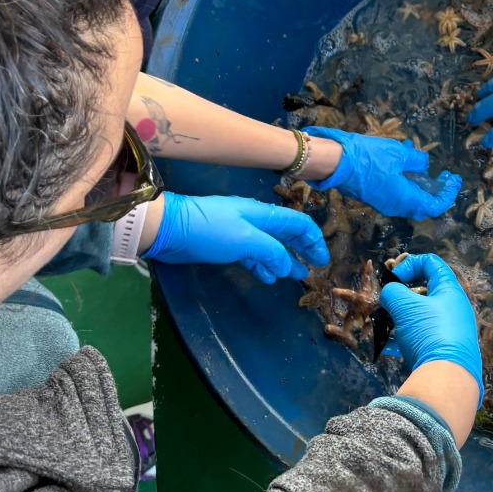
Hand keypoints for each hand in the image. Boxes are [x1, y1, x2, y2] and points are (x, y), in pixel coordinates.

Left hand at [144, 193, 328, 283]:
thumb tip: (287, 266)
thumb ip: (271, 252)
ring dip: (283, 260)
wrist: (170, 229)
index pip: (298, 223)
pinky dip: (263, 265)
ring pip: (271, 246)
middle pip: (286, 233)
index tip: (322, 261)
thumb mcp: (246, 240)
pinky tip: (267, 277)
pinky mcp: (227, 244)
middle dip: (301, 250)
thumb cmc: (210, 230)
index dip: (313, 240)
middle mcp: (256, 220)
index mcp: (264, 214)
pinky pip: (254, 254)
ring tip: (294, 277)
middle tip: (313, 268)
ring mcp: (241, 232)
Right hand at [304, 128, 460, 219]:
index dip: (447, 195)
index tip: (453, 179)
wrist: (337, 163)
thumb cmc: (370, 157)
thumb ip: (416, 161)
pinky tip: (405, 163)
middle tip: (442, 177)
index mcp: (406, 199)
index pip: (435, 206)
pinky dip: (407, 183)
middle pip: (423, 207)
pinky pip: (397, 195)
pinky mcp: (375, 197)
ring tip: (423, 166)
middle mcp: (396, 206)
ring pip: (409, 201)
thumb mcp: (399, 154)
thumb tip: (425, 165)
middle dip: (436, 193)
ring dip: (420, 186)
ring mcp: (384, 203)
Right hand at [378, 253, 482, 398]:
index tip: (393, 279)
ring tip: (385, 325)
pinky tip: (390, 346)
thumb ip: (393, 293)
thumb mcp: (405, 307)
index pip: (431, 263)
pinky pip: (421, 338)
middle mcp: (453, 308)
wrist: (447, 377)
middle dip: (401, 296)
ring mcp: (450, 330)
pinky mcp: (444, 350)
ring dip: (400, 318)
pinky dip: (405, 338)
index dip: (409, 264)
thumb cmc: (429, 332)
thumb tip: (389, 293)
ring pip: (420, 316)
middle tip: (387, 304)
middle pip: (425, 291)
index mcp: (449, 290)